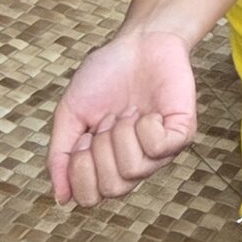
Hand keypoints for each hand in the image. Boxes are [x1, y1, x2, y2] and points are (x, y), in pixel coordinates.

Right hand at [49, 30, 198, 205]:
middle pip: (112, 189)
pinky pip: (158, 148)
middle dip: (100, 150)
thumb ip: (60, 156)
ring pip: (133, 170)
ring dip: (121, 133)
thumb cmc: (105, 77)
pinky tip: (147, 112)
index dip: (79, 168)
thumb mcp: (70, 114)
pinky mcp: (181, 134)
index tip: (84, 136)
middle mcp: (135, 164)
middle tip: (107, 120)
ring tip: (127, 111)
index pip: (90, 197)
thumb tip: (61, 198)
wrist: (138, 43)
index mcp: (108, 165)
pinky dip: (144, 126)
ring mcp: (160, 153)